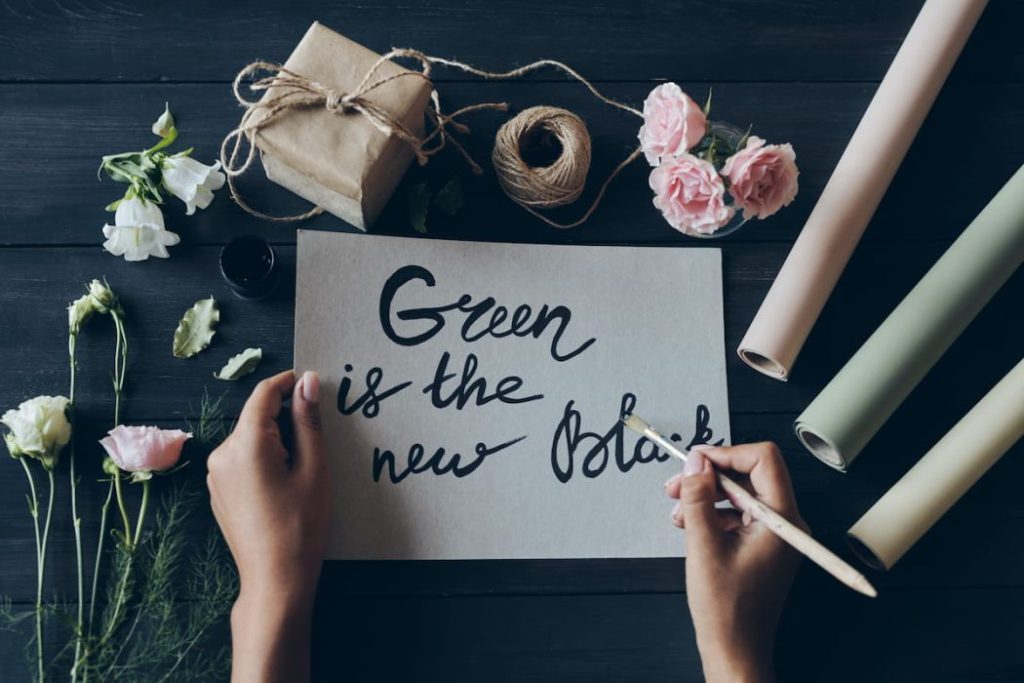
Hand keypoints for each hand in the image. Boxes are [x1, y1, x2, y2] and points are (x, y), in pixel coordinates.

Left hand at [207, 370, 329, 682]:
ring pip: (249, 439)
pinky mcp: (219, 491)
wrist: (276, 580)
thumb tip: (308, 382)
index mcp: (245, 444)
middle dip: (285, 416)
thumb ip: (308, 421)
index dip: (288, 382)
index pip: (264, 395)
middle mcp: (222, 454)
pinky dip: (264, 458)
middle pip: (255, 417)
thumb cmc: (301, 526)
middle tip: (317, 432)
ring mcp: (216, 475)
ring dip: (275, 438)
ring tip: (304, 463)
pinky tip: (286, 481)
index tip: (312, 383)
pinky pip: (242, 460)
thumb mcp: (313, 469)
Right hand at [665, 443, 803, 682]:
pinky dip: (711, 515)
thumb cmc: (726, 609)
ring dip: (705, 497)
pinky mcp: (763, 545)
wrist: (735, 650)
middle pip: (749, 475)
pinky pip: (737, 515)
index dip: (726, 454)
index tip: (695, 461)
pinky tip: (688, 525)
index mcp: (783, 520)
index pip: (763, 460)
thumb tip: (695, 462)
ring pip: (740, 494)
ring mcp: (775, 534)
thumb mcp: (703, 546)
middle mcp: (786, 523)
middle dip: (710, 476)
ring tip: (676, 511)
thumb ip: (698, 498)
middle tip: (675, 484)